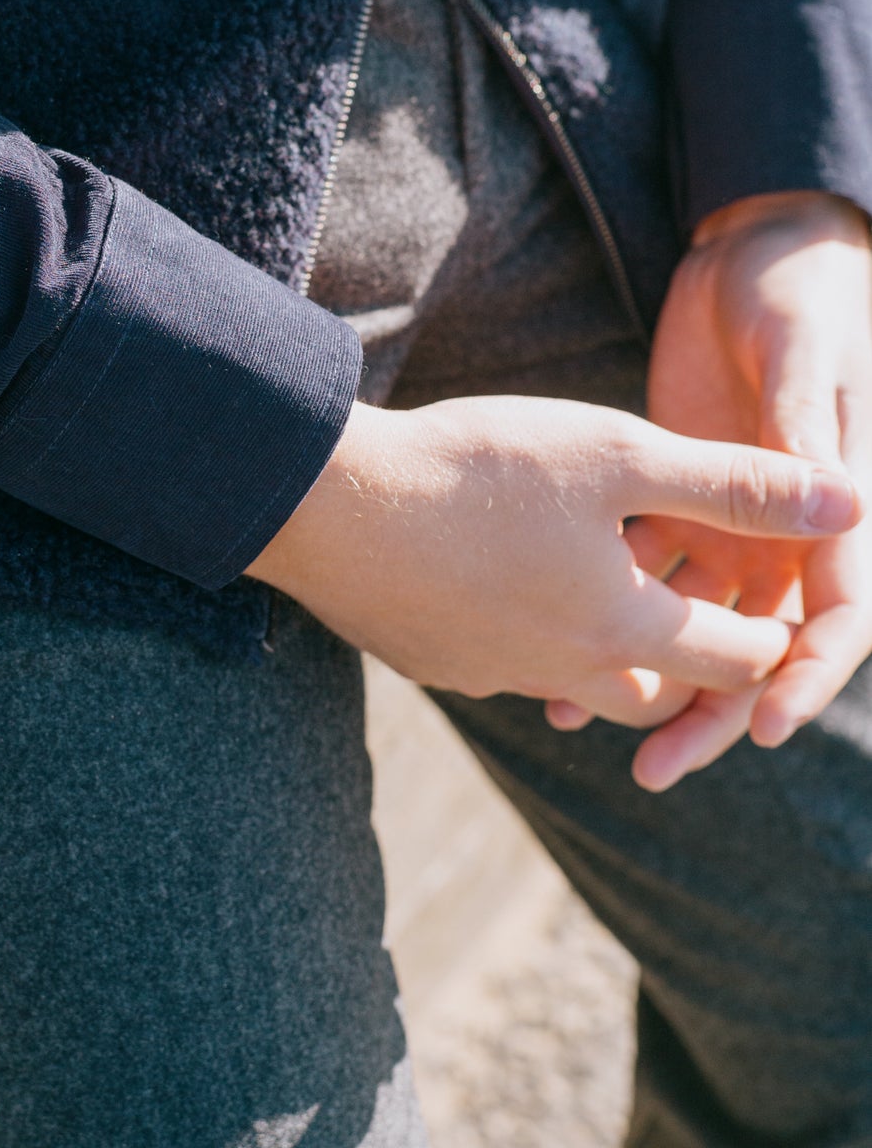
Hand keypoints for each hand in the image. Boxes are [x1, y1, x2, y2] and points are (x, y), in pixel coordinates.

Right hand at [247, 394, 857, 709]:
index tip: (779, 589)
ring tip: (602, 584)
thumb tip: (851, 505)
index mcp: (626, 627)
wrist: (327, 505)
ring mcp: (494, 675)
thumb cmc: (480, 468)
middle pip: (663, 693)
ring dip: (609, 648)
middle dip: (694, 658)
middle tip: (698, 597)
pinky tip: (508, 577)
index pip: (741, 660)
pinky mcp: (436, 664)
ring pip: (581, 683)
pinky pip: (508, 664)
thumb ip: (735, 483)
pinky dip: (531, 634)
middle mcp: (567, 672)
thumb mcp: (619, 454)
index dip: (777, 630)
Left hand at [599, 191, 871, 790]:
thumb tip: (844, 504)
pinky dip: (607, 607)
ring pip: (696, 619)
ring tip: (575, 717)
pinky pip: (647, 569)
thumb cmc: (798, 290)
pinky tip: (546, 645)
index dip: (803, 673)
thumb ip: (801, 431)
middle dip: (714, 706)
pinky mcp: (679, 495)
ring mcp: (733, 517)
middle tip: (656, 764)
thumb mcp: (799, 354)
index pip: (837, 613)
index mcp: (843, 500)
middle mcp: (792, 527)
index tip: (763, 723)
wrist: (755, 248)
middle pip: (761, 642)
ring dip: (647, 669)